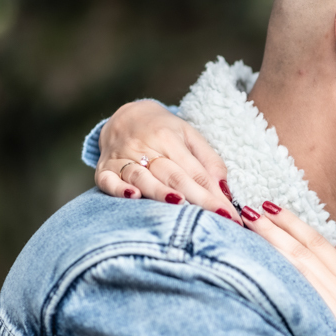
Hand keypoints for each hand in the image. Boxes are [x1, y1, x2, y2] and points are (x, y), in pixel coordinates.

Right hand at [95, 99, 240, 223]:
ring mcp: (122, 159)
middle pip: (173, 176)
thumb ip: (210, 161)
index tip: (230, 215)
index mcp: (169, 138)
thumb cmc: (164, 132)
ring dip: (160, 191)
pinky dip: (119, 189)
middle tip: (217, 218)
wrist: (125, 118)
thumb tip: (225, 191)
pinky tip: (132, 196)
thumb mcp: (190, 136)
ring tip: (179, 204)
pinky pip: (108, 180)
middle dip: (197, 198)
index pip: (195, 171)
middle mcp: (144, 147)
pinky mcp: (104, 170)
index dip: (213, 195)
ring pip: (143, 178)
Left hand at [240, 202, 335, 335]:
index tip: (272, 207)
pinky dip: (277, 272)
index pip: (319, 244)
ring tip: (248, 224)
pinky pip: (296, 291)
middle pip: (302, 250)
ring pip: (296, 265)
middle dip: (275, 227)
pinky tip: (258, 261)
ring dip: (271, 242)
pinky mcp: (322, 324)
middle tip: (249, 207)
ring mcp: (330, 306)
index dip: (294, 223)